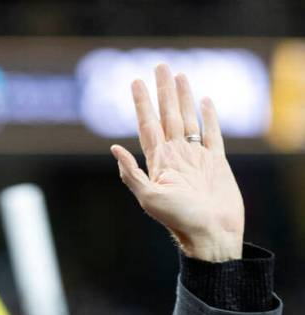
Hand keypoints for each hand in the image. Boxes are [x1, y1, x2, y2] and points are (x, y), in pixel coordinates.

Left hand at [111, 63, 243, 261]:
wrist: (211, 233)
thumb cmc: (179, 220)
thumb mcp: (149, 197)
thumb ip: (131, 173)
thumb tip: (113, 148)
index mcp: (158, 162)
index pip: (147, 124)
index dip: (141, 103)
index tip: (135, 82)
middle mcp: (175, 156)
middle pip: (167, 115)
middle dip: (163, 91)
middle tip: (159, 65)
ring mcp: (195, 157)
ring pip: (188, 119)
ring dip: (183, 97)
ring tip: (179, 74)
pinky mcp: (216, 161)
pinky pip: (212, 133)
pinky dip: (209, 116)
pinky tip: (204, 100)